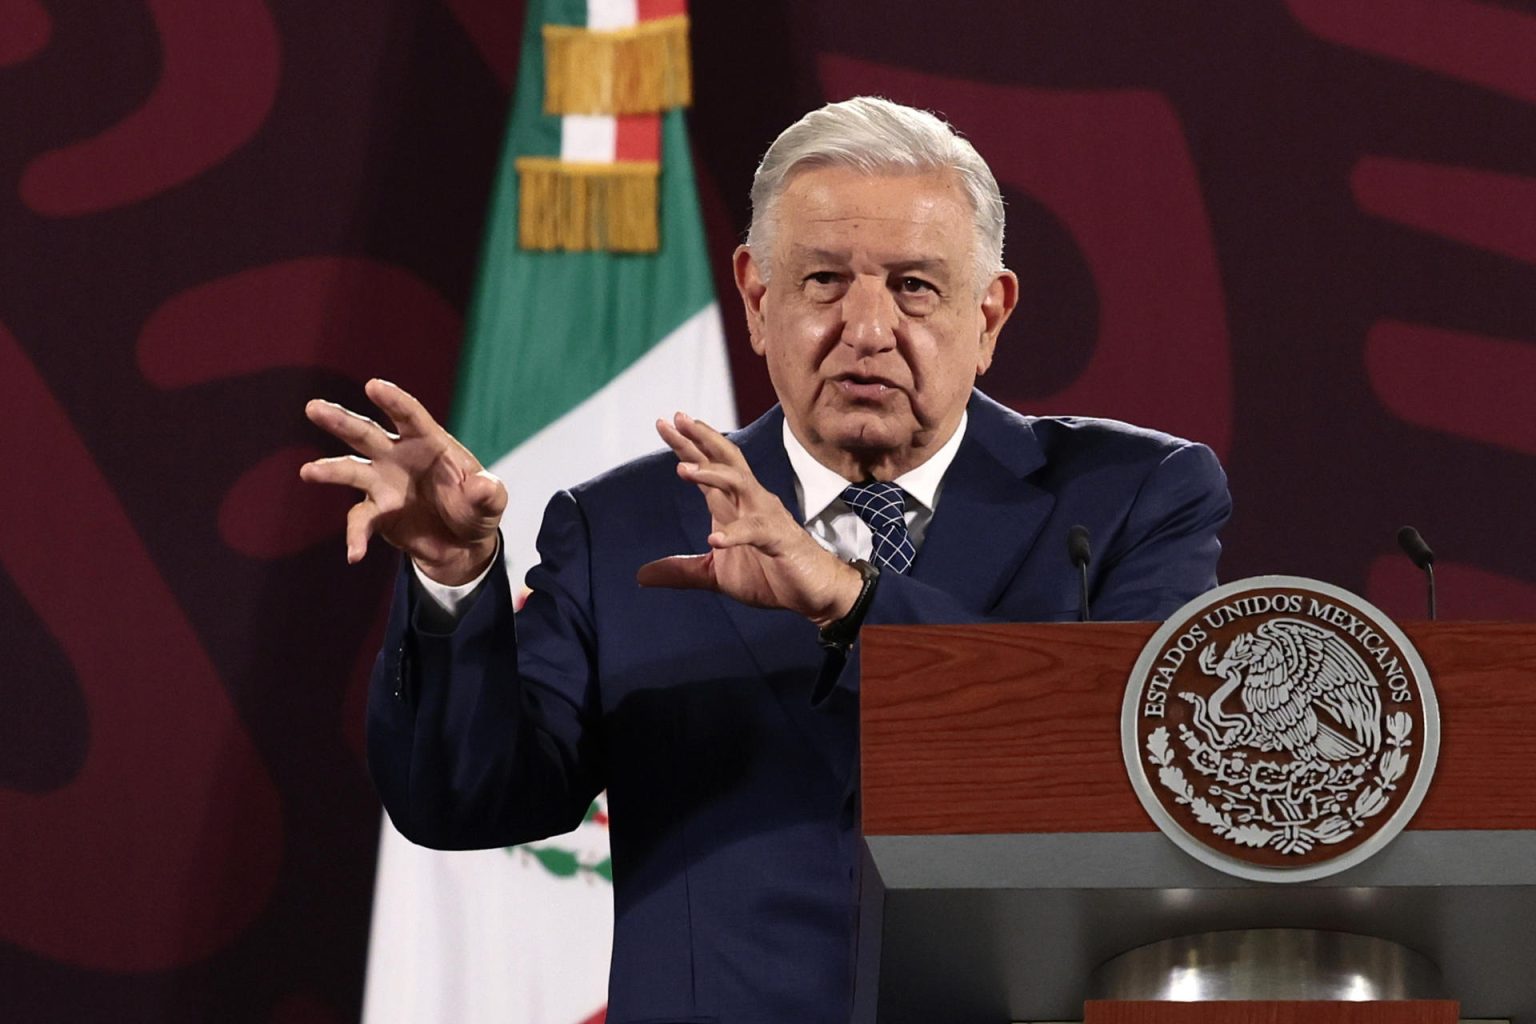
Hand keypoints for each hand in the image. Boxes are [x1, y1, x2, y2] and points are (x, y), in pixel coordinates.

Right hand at [298, 379, 505, 583]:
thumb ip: (488, 493)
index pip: (409, 415)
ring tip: (309, 472)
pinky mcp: (376, 513)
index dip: (393, 400)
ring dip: (330, 470)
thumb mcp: (491, 501)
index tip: (373, 386)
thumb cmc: (475, 509)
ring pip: (351, 470)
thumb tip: (479, 487)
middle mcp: (398, 457)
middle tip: (313, 408)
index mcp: (428, 442)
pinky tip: (354, 554)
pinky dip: (355, 537)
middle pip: (366, 434)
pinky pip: (360, 522)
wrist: (462, 545)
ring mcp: (382, 484)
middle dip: (341, 420)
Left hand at [636, 413, 862, 625]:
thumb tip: (642, 576)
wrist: (814, 594)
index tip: (665, 424)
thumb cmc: (771, 576)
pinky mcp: (780, 540)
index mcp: (734, 507)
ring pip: (740, 484)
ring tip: (683, 470)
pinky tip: (715, 540)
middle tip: (676, 418)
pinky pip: (755, 531)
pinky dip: (735, 534)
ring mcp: (767, 517)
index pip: (709, 468)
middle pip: (725, 461)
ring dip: (712, 475)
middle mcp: (751, 503)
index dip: (688, 447)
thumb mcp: (716, 576)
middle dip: (701, 439)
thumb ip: (682, 572)